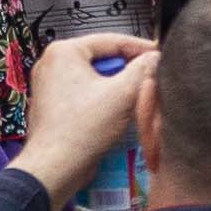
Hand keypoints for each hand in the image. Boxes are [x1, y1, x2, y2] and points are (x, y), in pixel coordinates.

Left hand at [9, 28, 154, 196]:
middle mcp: (52, 64)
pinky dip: (103, 102)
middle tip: (150, 80)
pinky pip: (86, 96)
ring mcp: (50, 86)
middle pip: (103, 60)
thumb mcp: (122, 94)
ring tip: (136, 100)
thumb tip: (155, 58)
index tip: (160, 56)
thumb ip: (143, 70)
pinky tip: (118, 115)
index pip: (112, 40)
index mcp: (64, 52)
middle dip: (128, 72)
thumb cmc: (80, 130)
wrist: (53, 169)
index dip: (141, 48)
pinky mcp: (54, 107)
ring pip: (96, 79)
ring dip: (117, 89)